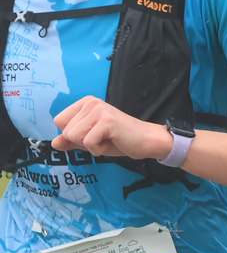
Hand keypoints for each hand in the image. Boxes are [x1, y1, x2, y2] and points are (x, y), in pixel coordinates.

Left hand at [52, 97, 171, 160]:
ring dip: (89, 145)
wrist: (146, 141)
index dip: (72, 135)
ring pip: (73, 136)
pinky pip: (87, 142)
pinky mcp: (107, 121)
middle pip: (66, 131)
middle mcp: (91, 102)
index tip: (92, 134)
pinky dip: (98, 149)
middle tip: (102, 138)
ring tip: (106, 140)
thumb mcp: (90, 140)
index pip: (59, 121)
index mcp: (86, 103)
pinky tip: (112, 142)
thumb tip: (54, 143)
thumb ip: (71, 141)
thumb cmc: (119, 139)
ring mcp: (99, 110)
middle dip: (82, 142)